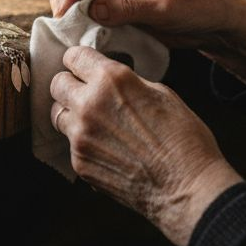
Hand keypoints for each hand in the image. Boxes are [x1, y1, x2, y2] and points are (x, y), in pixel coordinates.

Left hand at [49, 46, 242, 245]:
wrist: (188, 189)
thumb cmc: (185, 140)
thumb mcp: (163, 94)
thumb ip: (129, 83)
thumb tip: (113, 83)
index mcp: (112, 80)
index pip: (74, 56)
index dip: (79, 61)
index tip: (83, 66)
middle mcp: (89, 105)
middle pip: (57, 84)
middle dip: (70, 86)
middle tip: (86, 93)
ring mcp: (81, 137)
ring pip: (59, 115)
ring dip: (73, 115)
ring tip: (96, 123)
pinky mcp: (79, 163)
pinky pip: (71, 145)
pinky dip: (84, 144)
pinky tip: (109, 150)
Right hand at [50, 0, 245, 84]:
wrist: (217, 23)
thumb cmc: (199, 7)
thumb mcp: (164, 8)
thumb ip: (127, 8)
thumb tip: (91, 10)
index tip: (63, 10)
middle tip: (60, 24)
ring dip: (73, 10)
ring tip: (67, 30)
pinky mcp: (121, 4)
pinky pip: (95, 9)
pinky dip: (85, 20)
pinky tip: (80, 33)